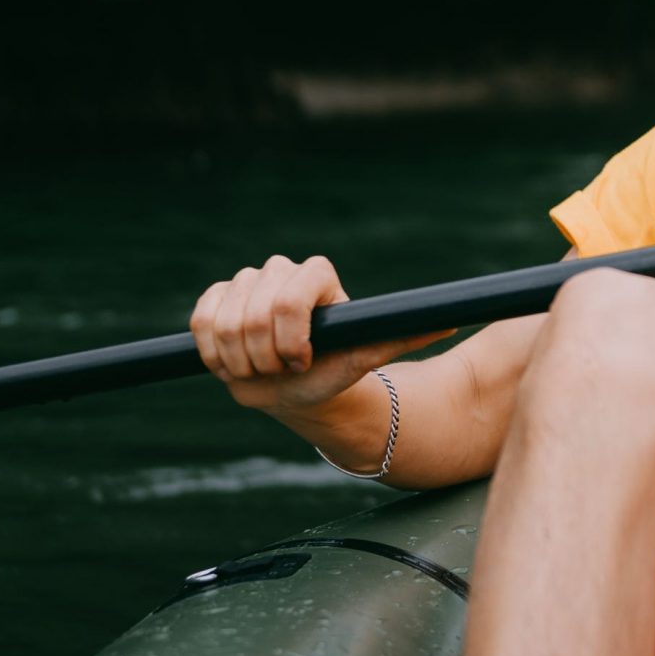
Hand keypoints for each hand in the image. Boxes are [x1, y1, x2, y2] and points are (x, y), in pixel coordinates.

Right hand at [189, 254, 445, 418]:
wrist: (298, 384)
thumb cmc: (336, 369)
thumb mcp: (368, 356)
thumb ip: (403, 335)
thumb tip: (452, 320)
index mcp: (316, 276)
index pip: (292, 294)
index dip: (292, 335)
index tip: (301, 362)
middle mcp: (279, 271)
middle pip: (256, 311)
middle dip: (266, 355)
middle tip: (283, 371)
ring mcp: (244, 283)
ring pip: (225, 319)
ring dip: (240, 358)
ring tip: (262, 370)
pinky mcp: (214, 299)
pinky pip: (201, 321)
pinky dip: (212, 351)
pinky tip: (232, 363)